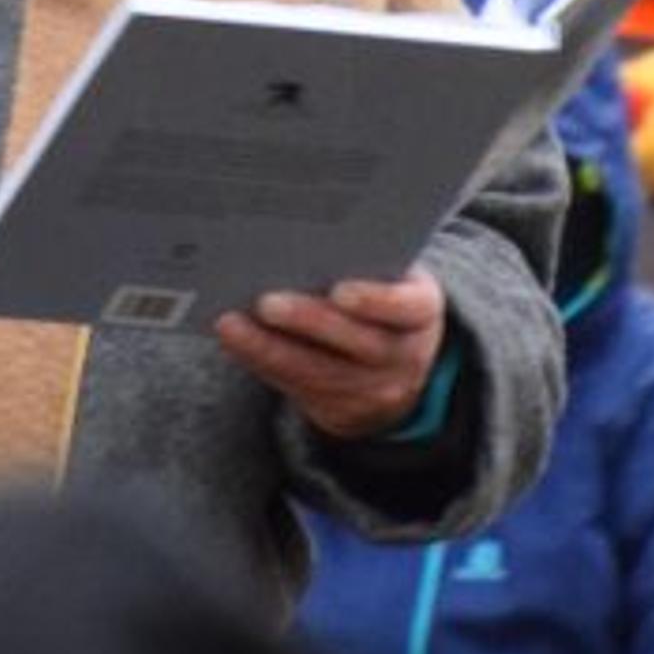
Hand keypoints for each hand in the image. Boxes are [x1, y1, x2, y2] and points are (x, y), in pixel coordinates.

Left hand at [216, 269, 445, 439]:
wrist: (399, 369)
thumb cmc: (384, 304)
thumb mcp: (395, 283)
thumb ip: (367, 267)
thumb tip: (303, 242)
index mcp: (422, 312)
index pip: (406, 307)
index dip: (376, 301)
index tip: (340, 290)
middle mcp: (403, 357)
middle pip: (356, 342)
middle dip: (308, 322)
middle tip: (266, 302)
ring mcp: (372, 390)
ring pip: (317, 372)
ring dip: (268, 348)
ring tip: (232, 324)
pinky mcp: (338, 411)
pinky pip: (296, 388)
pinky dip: (262, 362)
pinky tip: (236, 341)